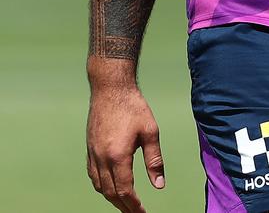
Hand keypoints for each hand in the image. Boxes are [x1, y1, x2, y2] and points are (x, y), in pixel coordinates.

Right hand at [87, 84, 164, 212]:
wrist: (110, 87)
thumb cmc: (133, 106)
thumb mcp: (150, 131)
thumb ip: (154, 160)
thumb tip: (159, 185)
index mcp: (118, 156)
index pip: (125, 191)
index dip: (134, 206)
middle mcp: (102, 158)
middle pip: (110, 193)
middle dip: (123, 207)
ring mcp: (93, 153)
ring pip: (99, 186)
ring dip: (111, 198)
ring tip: (124, 204)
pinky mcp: (89, 147)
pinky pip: (93, 175)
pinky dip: (101, 186)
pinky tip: (109, 186)